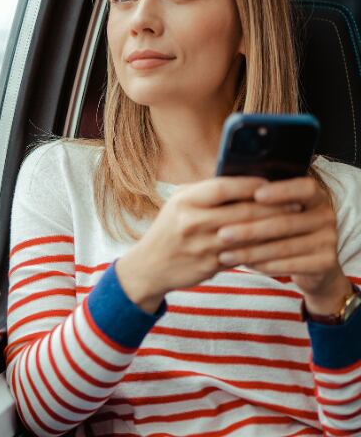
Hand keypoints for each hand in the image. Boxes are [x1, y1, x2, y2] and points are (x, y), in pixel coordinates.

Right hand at [116, 176, 300, 312]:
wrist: (149, 266)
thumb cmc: (169, 229)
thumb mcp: (178, 203)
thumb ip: (205, 192)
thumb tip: (244, 180)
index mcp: (184, 201)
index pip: (222, 187)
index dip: (250, 184)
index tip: (272, 183)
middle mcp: (190, 222)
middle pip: (242, 212)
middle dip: (274, 207)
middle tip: (296, 204)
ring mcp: (201, 246)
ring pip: (247, 236)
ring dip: (274, 229)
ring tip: (293, 222)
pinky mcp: (209, 266)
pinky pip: (243, 255)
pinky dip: (262, 248)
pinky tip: (277, 243)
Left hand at [214, 176, 350, 310]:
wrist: (312, 264)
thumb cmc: (282, 229)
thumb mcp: (275, 211)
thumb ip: (259, 201)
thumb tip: (224, 190)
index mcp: (314, 195)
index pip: (303, 188)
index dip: (281, 191)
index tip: (256, 194)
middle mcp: (326, 215)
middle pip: (285, 222)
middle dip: (249, 229)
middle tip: (221, 234)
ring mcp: (329, 239)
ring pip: (283, 246)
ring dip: (251, 252)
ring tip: (225, 255)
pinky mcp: (326, 262)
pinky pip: (290, 265)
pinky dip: (264, 266)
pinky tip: (244, 265)